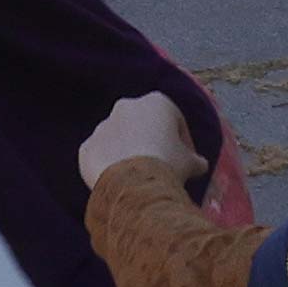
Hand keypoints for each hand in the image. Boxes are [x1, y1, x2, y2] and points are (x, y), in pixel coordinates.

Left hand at [76, 89, 202, 194]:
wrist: (133, 184)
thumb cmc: (168, 165)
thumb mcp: (191, 163)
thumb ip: (195, 160)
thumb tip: (200, 165)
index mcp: (156, 102)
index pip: (175, 121)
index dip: (184, 142)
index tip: (188, 161)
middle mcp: (126, 106)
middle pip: (144, 126)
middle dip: (153, 144)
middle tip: (162, 168)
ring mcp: (103, 126)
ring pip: (120, 140)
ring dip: (130, 154)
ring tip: (141, 179)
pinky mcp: (87, 147)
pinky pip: (102, 156)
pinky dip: (110, 167)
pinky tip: (122, 184)